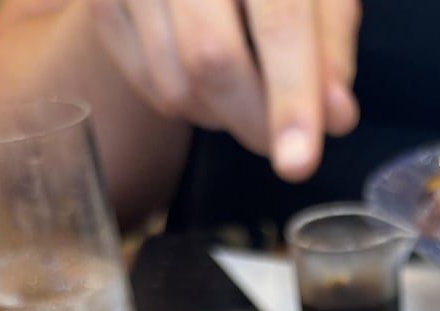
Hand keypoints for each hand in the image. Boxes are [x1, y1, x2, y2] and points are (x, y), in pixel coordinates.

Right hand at [86, 0, 360, 179]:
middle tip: (289, 147)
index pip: (277, 23)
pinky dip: (192, 104)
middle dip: (256, 121)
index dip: (291, 98)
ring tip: (248, 86)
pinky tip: (208, 75)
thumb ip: (332, 46)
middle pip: (211, 61)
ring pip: (178, 86)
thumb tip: (336, 116)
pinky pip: (151, 87)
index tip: (298, 165)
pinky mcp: (103, 3)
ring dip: (224, 115)